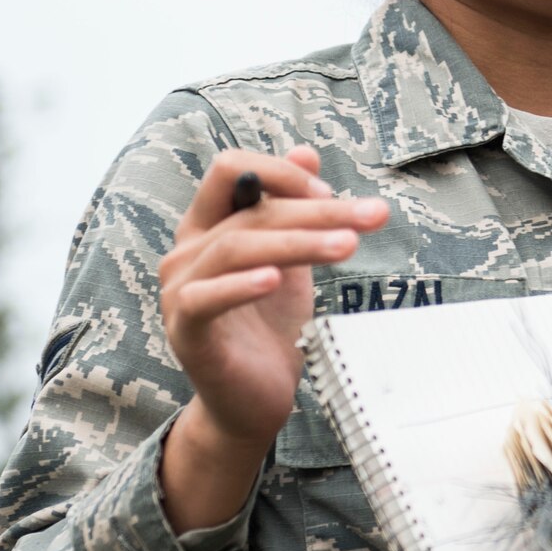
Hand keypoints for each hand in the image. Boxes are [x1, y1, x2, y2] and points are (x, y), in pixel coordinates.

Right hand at [156, 147, 388, 529]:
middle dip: (318, 211)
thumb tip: (306, 150)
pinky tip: (276, 279)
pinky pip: (205, 299)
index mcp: (207, 227)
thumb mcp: (292, 259)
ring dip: (298, 242)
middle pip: (251, 211)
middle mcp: (185, 252)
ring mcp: (178, 291)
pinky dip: (240, 285)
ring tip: (350, 246)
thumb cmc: (270, 325)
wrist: (255, 400)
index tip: (333, 192)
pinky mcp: (184, 330)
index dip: (280, 173)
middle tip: (374, 215)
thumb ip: (293, 208)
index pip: (229, 170)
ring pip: (237, 247)